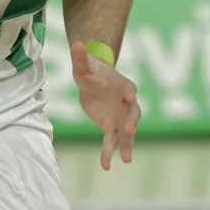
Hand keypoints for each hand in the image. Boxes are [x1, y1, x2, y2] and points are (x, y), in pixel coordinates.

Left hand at [70, 42, 140, 170]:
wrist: (94, 82)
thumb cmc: (92, 72)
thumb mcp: (84, 66)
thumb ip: (81, 57)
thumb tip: (76, 43)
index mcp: (123, 85)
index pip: (129, 89)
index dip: (129, 93)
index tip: (131, 98)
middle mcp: (126, 103)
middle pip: (133, 113)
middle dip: (132, 122)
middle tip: (130, 130)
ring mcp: (120, 117)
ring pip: (126, 132)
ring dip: (127, 144)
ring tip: (127, 159)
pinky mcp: (111, 127)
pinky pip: (112, 141)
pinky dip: (109, 153)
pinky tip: (106, 166)